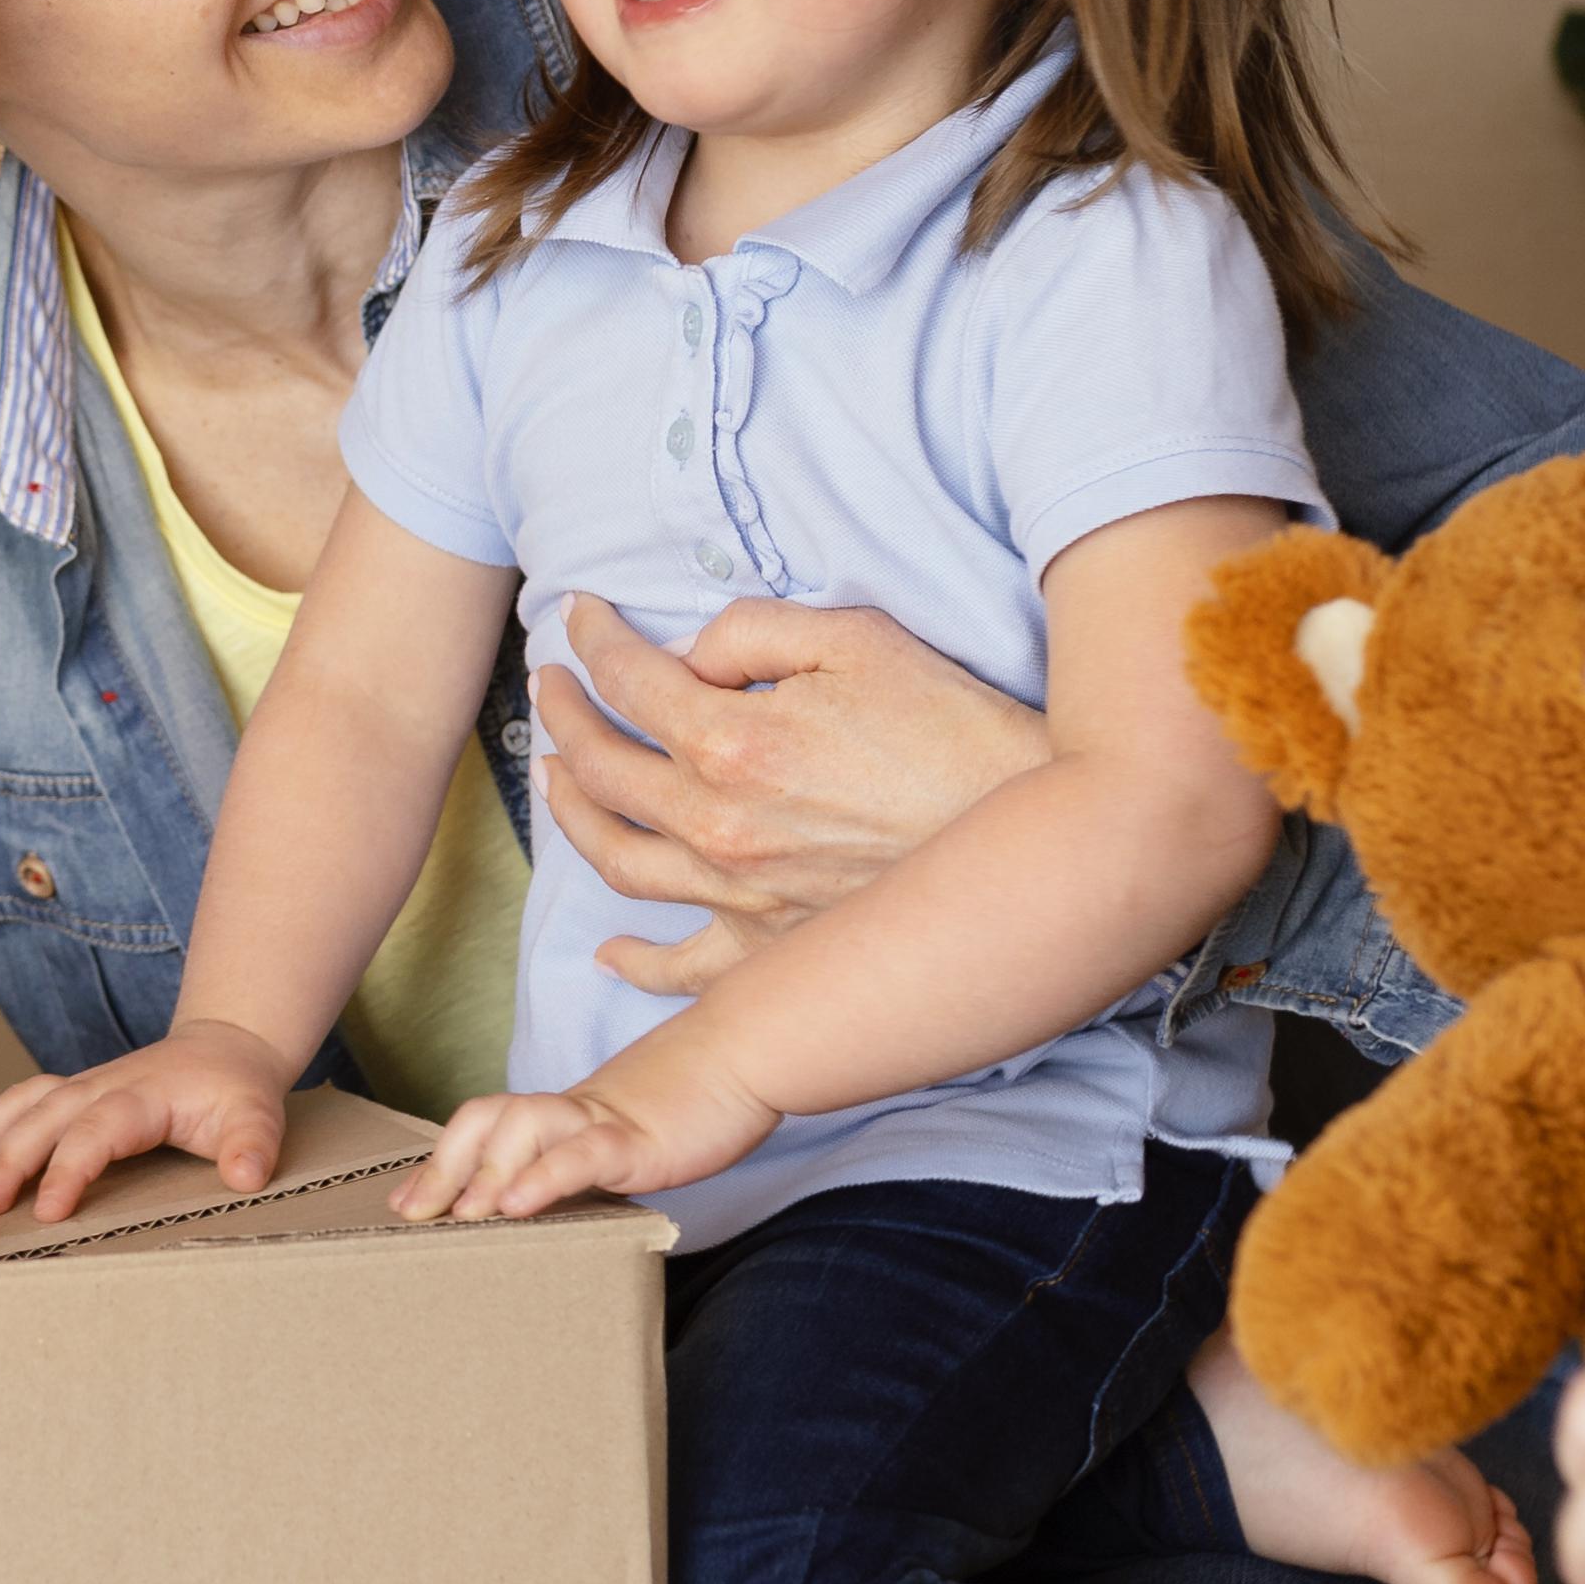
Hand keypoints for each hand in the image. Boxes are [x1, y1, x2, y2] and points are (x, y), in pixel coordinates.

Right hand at [0, 1020, 302, 1221]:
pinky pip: (21, 1102)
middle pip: (44, 1118)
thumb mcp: (257, 1115)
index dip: (70, 1169)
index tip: (49, 1211)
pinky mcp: (71, 1093)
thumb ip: (252, 1145)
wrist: (224, 1050)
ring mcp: (81, 1086)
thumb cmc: (235, 1089)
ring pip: (23, 1106)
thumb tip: (246, 1177)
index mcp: (141, 1094)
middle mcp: (101, 1085)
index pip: (96, 1130)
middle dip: (10, 1161)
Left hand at [396, 1043, 770, 1220]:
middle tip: (412, 1214)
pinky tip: (518, 1205)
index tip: (411, 1199)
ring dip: (484, 1174)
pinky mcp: (640, 1137)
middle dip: (444, 1168)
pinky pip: (581, 1153)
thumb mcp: (641, 1131)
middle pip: (488, 1119)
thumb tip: (574, 1199)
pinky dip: (544, 1176)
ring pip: (523, 1129)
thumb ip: (603, 1158)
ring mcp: (605, 1117)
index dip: (447, 1156)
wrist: (754, 1050)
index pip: (490, 1120)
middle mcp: (575, 1109)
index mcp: (571, 1109)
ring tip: (459, 1216)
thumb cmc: (704, 1095)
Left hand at [535, 595, 1043, 1000]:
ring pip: (619, 862)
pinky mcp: (775, 944)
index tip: (578, 614)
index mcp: (733, 743)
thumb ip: (755, 632)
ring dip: (571, 817)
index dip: (593, 639)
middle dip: (564, 717)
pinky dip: (637, 966)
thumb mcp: (857, 638)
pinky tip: (609, 954)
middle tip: (551, 685)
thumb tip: (691, 658)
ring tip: (555, 778)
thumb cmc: (951, 724)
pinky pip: (685, 969)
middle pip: (604, 771)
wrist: (1033, 830)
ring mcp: (742, 896)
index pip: (630, 681)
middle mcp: (720, 827)